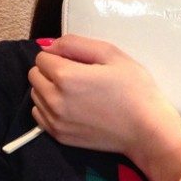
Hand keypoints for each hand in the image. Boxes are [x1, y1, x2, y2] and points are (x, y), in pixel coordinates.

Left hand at [28, 35, 180, 180]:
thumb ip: (76, 44)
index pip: (42, 57)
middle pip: (34, 75)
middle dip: (50, 69)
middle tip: (77, 72)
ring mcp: (55, 121)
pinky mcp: (59, 136)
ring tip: (75, 90)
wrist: (146, 129)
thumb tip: (50, 46)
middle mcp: (55, 100)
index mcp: (66, 76)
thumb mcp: (111, 53)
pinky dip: (48, 106)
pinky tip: (70, 105)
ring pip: (35, 95)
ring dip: (48, 88)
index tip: (78, 60)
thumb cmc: (134, 88)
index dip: (60, 54)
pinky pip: (39, 115)